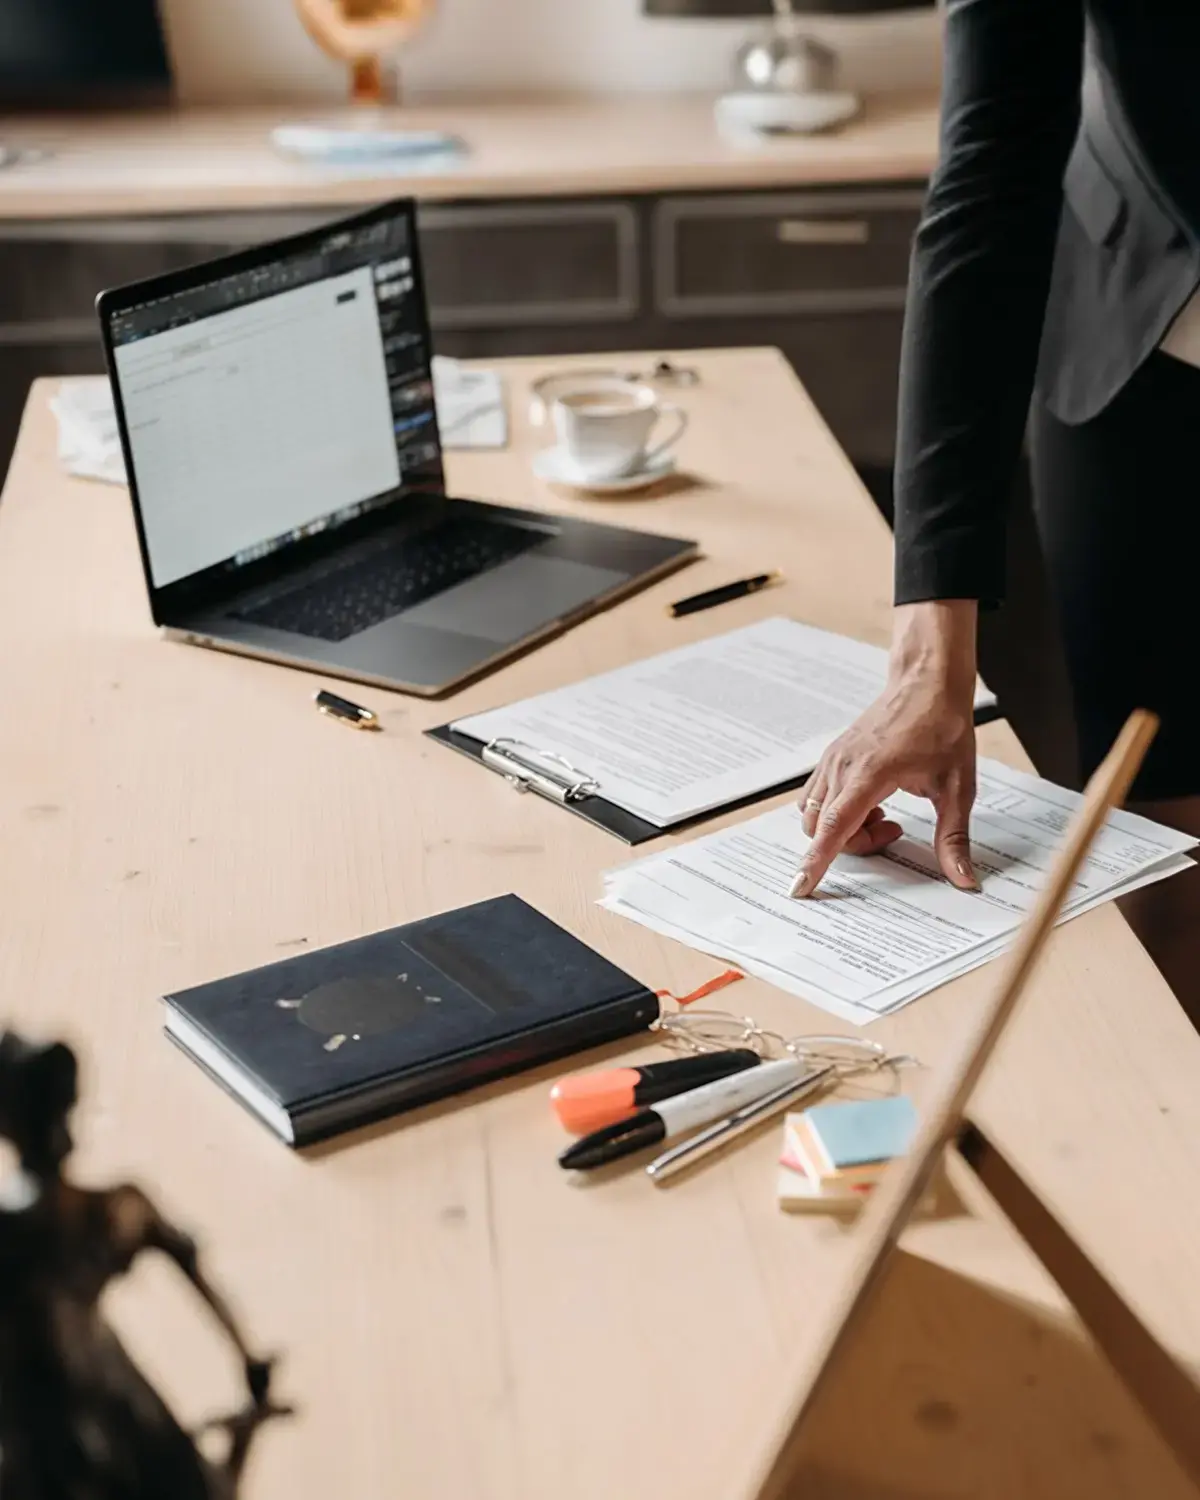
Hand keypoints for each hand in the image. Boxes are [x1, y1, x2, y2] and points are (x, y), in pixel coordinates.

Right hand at [790, 601, 979, 897]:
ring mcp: (833, 760)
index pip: (833, 828)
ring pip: (817, 814)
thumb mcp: (957, 788)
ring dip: (844, 828)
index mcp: (869, 774)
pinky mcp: (833, 756)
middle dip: (852, 844)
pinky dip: (837, 811)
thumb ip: (954, 838)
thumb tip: (964, 878)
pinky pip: (818, 795)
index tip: (799, 888)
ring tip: (884, 814)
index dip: (815, 862)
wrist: (927, 683)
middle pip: (824, 828)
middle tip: (893, 831)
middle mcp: (842, 766)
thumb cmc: (942, 727)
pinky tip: (871, 801)